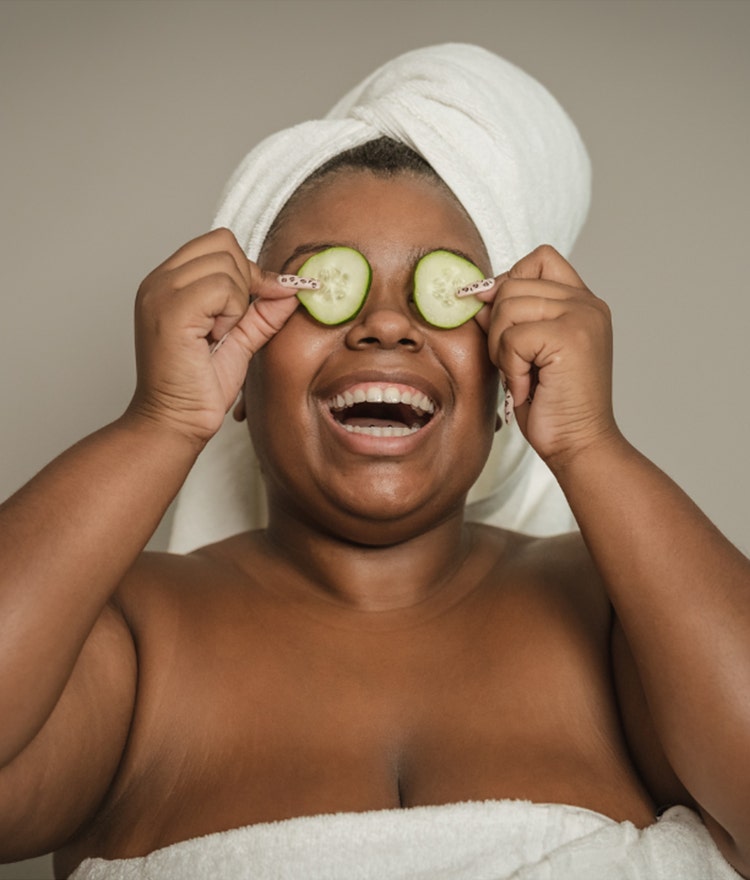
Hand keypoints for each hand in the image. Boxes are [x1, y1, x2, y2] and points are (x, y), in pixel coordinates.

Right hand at [127, 228, 298, 444]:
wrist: (175, 422)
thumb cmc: (199, 387)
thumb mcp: (241, 338)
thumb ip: (263, 310)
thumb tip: (293, 286)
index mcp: (169, 281)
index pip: (219, 242)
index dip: (247, 270)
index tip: (252, 306)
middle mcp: (159, 280)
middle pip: (225, 244)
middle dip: (244, 283)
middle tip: (230, 324)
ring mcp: (160, 292)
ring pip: (227, 264)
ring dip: (236, 303)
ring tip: (217, 335)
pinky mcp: (170, 309)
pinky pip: (223, 287)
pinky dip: (231, 314)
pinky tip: (213, 339)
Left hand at [477, 245, 619, 467]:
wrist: (578, 445)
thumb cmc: (550, 405)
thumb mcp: (523, 352)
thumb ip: (506, 317)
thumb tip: (474, 293)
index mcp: (582, 302)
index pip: (538, 259)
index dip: (509, 283)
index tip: (500, 321)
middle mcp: (588, 303)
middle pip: (512, 283)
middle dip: (498, 327)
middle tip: (514, 364)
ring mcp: (583, 316)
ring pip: (507, 306)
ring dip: (501, 348)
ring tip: (521, 376)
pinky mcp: (570, 336)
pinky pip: (512, 336)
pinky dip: (510, 367)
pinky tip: (527, 388)